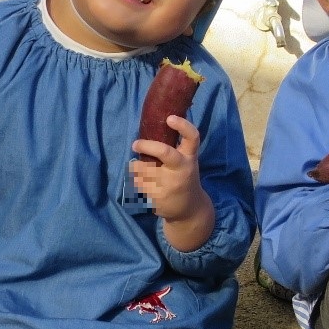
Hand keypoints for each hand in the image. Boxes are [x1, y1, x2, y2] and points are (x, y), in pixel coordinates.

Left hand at [131, 116, 214, 250]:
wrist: (189, 210)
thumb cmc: (183, 178)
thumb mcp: (185, 163)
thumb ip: (174, 149)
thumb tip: (149, 130)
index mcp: (189, 158)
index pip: (192, 137)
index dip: (183, 125)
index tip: (170, 118)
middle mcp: (181, 170)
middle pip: (165, 152)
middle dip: (148, 145)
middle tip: (135, 144)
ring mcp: (170, 185)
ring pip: (144, 169)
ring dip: (137, 168)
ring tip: (140, 170)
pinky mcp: (158, 198)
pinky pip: (138, 184)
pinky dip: (136, 181)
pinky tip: (143, 184)